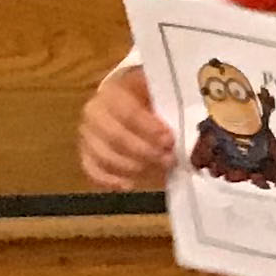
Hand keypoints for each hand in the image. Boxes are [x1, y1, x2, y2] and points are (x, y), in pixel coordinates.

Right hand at [77, 66, 172, 189]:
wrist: (126, 97)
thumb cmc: (148, 94)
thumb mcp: (158, 91)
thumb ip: (168, 105)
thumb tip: (190, 127)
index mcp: (113, 92)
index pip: (128, 112)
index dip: (149, 128)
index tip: (169, 139)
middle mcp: (94, 113)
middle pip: (115, 137)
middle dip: (144, 151)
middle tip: (169, 158)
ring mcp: (87, 135)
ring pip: (104, 156)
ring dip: (132, 166)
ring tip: (158, 170)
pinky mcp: (85, 153)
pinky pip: (92, 170)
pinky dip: (110, 180)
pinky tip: (129, 185)